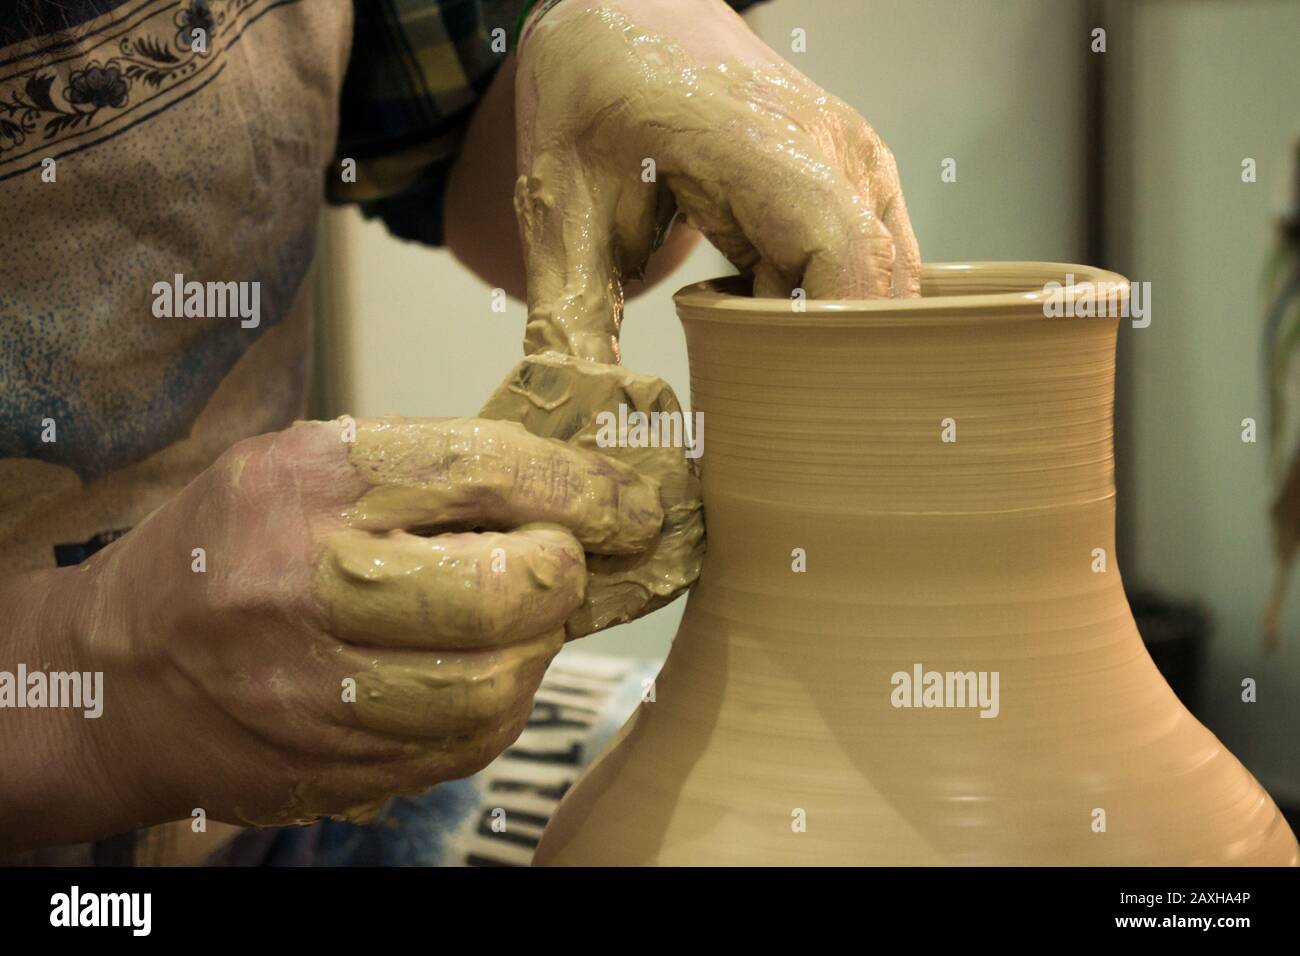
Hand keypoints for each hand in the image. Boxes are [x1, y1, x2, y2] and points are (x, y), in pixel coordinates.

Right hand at [70, 417, 661, 829]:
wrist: (116, 676)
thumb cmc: (228, 552)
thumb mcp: (304, 468)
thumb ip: (429, 471)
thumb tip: (574, 491)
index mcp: (305, 481)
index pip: (484, 470)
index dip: (582, 489)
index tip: (630, 504)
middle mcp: (305, 583)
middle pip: (505, 591)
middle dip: (563, 574)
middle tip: (558, 563)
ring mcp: (314, 689)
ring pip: (498, 684)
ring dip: (537, 647)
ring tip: (515, 620)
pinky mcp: (330, 765)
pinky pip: (466, 745)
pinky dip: (500, 704)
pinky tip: (480, 672)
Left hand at [514, 0, 921, 362]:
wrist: (620, 13)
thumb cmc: (591, 101)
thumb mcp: (558, 214)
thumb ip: (568, 322)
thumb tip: (572, 413)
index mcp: (756, 144)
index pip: (842, 258)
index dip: (826, 343)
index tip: (783, 401)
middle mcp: (829, 144)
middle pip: (875, 283)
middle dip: (827, 354)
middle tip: (758, 401)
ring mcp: (856, 153)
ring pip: (885, 276)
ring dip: (827, 328)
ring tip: (753, 350)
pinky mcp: (860, 169)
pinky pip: (877, 256)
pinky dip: (832, 299)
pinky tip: (768, 308)